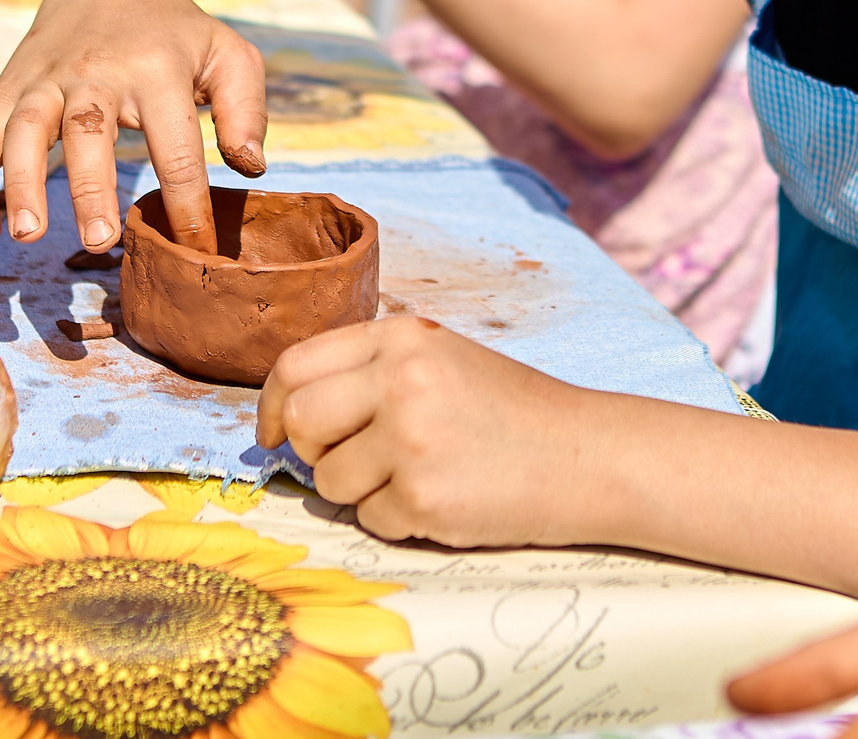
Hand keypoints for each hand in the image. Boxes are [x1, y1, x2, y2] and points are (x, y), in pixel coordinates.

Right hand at [0, 0, 268, 253]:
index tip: (196, 250)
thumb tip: (251, 168)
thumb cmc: (177, 33)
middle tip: (98, 241)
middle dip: (90, 187)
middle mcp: (95, 71)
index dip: (187, 200)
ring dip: (20, 182)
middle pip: (88, 129)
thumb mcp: (228, 55)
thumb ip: (247, 110)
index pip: (175, 143)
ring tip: (26, 237)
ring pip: (24, 127)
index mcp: (156, 68)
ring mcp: (45, 79)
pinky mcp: (9, 88)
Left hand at [256, 316, 609, 547]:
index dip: (271, 404)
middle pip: (299, 421)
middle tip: (352, 458)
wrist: (587, 455)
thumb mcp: (443, 357)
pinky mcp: (423, 500)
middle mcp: (400, 382)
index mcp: (401, 338)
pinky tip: (444, 498)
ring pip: (328, 480)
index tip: (271, 431)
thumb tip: (288, 411)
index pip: (296, 365)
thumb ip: (372, 368)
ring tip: (417, 475)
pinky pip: (370, 519)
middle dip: (312, 450)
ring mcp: (410, 442)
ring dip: (361, 490)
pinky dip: (397, 518)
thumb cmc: (512, 410)